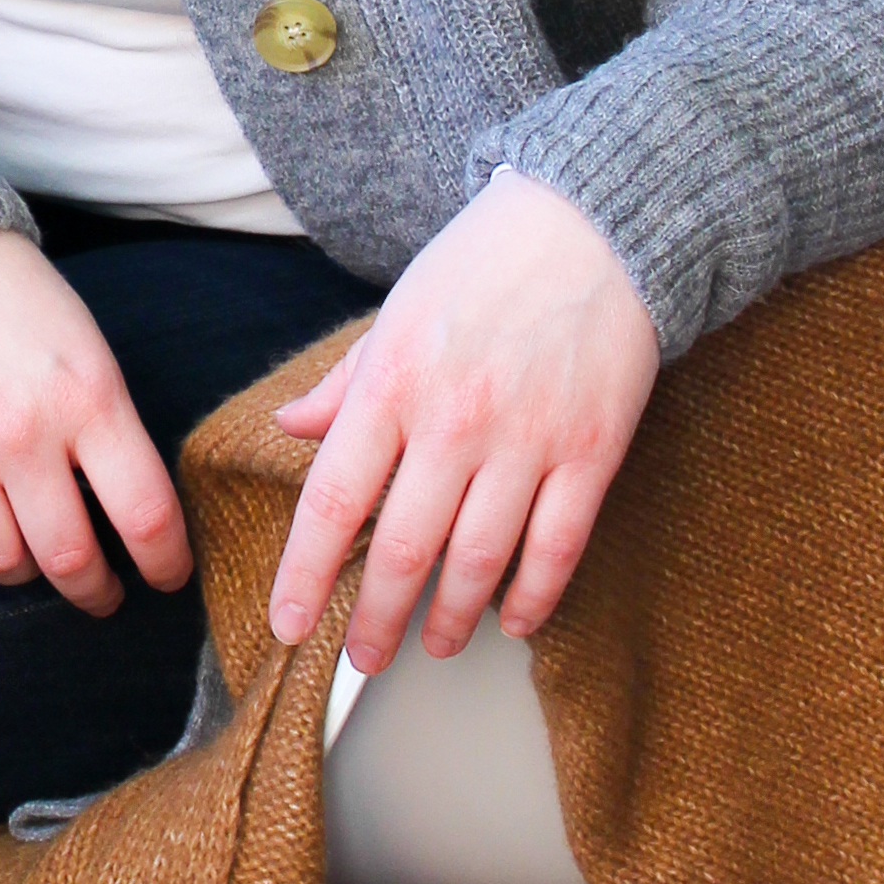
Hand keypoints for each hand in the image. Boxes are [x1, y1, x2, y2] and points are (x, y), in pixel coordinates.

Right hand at [0, 230, 191, 618]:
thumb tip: (127, 521)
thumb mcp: (89, 353)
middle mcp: (21, 432)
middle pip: (69, 558)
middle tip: (101, 592)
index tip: (165, 577)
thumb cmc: (18, 306)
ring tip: (32, 557)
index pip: (145, 514)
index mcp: (88, 399)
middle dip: (95, 590)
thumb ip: (109, 433)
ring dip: (24, 571)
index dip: (165, 564)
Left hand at [265, 168, 656, 670]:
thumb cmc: (485, 264)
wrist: (596, 224)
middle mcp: (455, 419)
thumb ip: (344, 383)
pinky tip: (514, 619)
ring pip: (480, 559)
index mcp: (393, 383)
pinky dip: (534, 595)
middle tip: (362, 659)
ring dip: (451, 618)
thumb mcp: (395, 313)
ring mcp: (528, 439)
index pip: (334, 501)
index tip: (288, 623)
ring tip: (436, 646)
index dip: (306, 574)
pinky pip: (557, 544)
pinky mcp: (592, 449)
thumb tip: (290, 427)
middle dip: (376, 619)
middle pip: (405, 548)